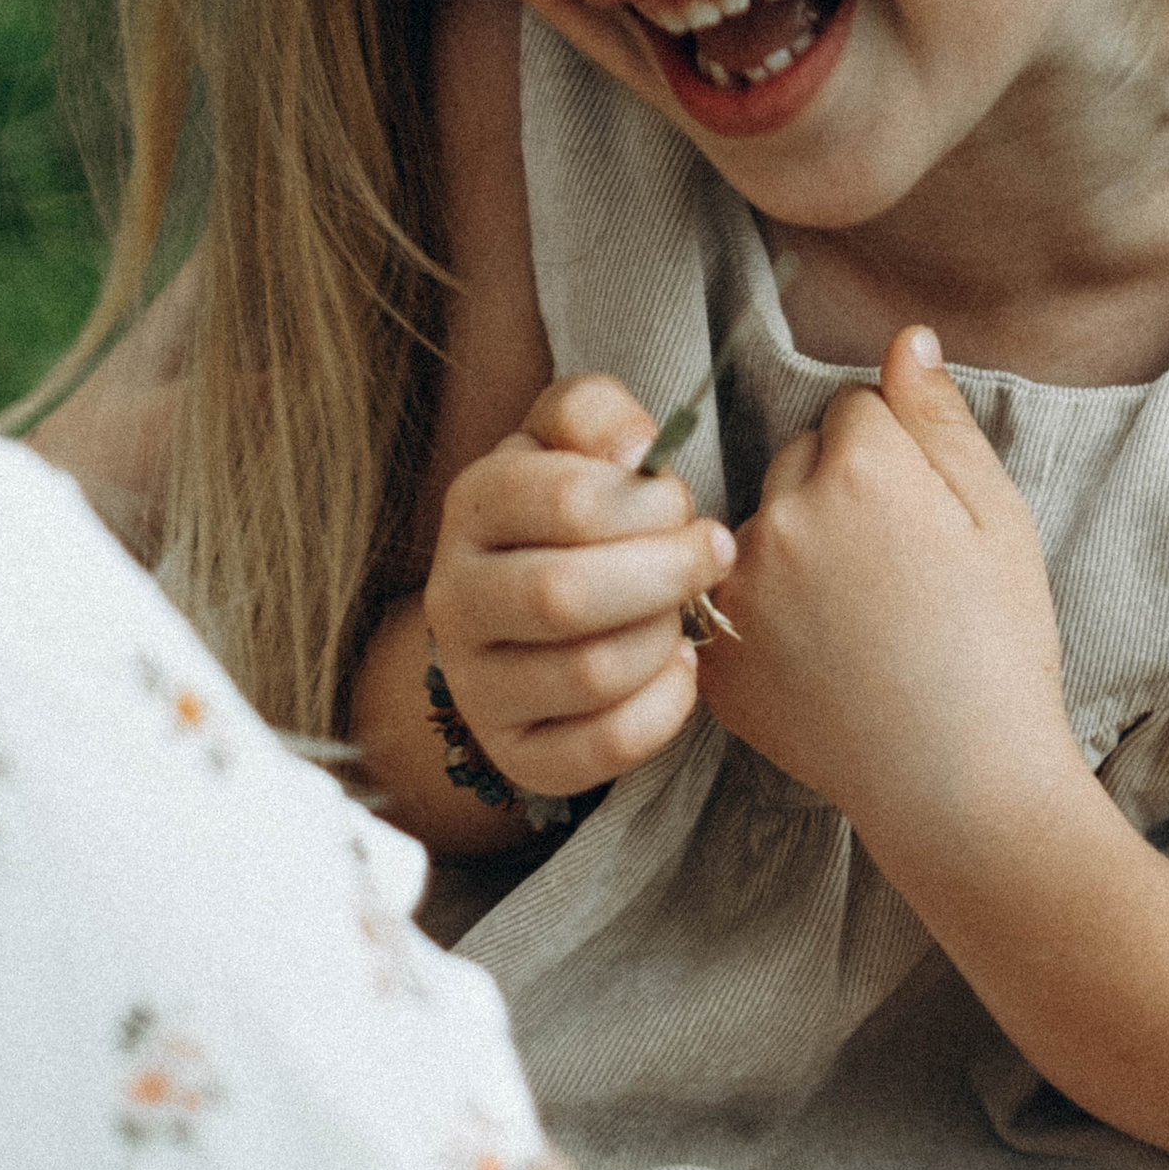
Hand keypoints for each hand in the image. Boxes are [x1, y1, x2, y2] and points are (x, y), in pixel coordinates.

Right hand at [420, 377, 737, 797]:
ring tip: (683, 613)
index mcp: (473, 507)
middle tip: (712, 555)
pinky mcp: (519, 754)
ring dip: (663, 638)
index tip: (684, 505)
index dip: (649, 503)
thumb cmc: (573, 512)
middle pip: (565, 595)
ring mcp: (479, 687)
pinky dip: (664, 707)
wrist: (530, 613)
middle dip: (666, 573)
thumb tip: (633, 451)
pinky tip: (677, 669)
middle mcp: (456, 601)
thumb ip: (595, 415)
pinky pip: (603, 748)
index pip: (566, 502)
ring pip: (589, 674)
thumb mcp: (575, 440)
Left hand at [697, 329, 1072, 847]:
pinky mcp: (715, 659)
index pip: (855, 409)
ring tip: (859, 618)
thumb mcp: (998, 518)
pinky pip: (730, 600)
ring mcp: (739, 593)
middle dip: (839, 489)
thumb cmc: (1000, 646)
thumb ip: (940, 420)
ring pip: (760, 525)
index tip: (926, 518)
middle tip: (896, 569)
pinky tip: (822, 658)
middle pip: (798, 457)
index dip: (900, 457)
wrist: (962, 784)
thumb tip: (904, 338)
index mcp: (860, 471)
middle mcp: (782, 518)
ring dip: (795, 547)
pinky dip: (765, 616)